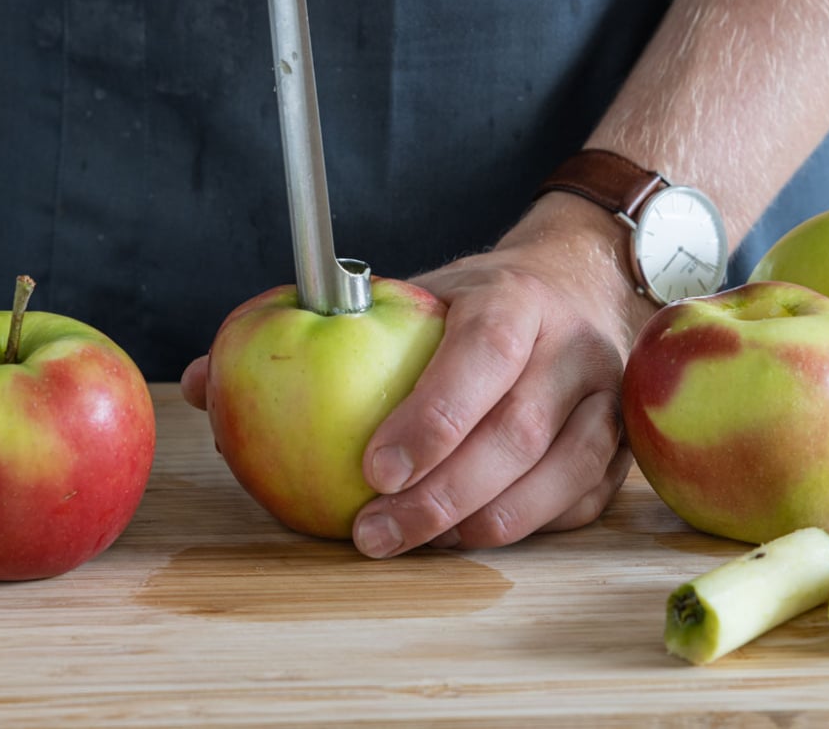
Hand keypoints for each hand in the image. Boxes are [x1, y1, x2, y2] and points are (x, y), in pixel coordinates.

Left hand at [181, 192, 655, 556]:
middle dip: (442, 496)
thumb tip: (204, 382)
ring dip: (483, 523)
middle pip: (517, 432)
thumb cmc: (479, 299)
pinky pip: (580, 501)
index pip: (481, 355)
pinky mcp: (623, 443)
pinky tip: (470, 537)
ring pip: (559, 477)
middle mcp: (573, 346)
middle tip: (374, 535)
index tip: (373, 470)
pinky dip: (525, 527)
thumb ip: (317, 337)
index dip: (432, 417)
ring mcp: (609, 398)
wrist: (584, 282)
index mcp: (514, 298)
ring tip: (416, 547)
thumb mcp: (408, 292)